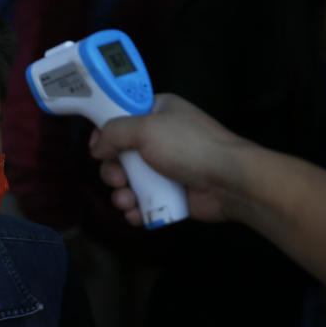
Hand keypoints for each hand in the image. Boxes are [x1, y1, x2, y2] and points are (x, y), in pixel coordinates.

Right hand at [88, 93, 251, 224]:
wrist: (229, 181)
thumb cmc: (191, 147)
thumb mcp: (146, 129)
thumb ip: (113, 133)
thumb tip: (96, 148)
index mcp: (157, 113)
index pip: (121, 117)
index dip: (105, 132)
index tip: (97, 146)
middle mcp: (159, 138)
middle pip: (119, 154)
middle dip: (112, 171)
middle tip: (119, 179)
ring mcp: (164, 167)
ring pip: (127, 181)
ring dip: (121, 194)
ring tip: (127, 201)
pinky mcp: (168, 192)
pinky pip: (142, 200)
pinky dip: (135, 209)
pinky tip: (136, 213)